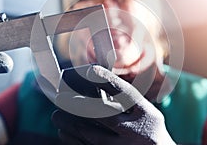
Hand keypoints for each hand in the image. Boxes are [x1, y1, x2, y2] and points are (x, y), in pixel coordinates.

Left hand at [52, 65, 175, 144]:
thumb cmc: (149, 131)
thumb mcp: (146, 113)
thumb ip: (126, 101)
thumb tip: (96, 83)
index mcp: (146, 115)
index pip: (124, 92)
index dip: (107, 79)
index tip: (90, 69)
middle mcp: (135, 132)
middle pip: (100, 113)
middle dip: (77, 104)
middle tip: (60, 98)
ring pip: (89, 134)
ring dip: (69, 123)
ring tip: (57, 115)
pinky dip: (72, 141)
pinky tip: (64, 133)